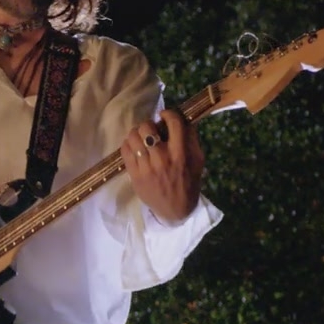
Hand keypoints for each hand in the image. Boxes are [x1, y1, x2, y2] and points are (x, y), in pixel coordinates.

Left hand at [121, 109, 203, 223]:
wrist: (175, 210)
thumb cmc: (189, 183)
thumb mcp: (198, 161)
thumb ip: (192, 140)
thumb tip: (184, 119)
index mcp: (181, 154)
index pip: (174, 124)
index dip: (168, 114)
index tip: (164, 115)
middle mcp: (162, 159)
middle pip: (147, 128)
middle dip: (149, 124)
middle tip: (151, 130)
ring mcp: (146, 167)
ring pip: (133, 137)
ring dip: (136, 133)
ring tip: (141, 138)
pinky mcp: (134, 174)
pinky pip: (125, 150)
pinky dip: (128, 144)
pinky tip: (134, 147)